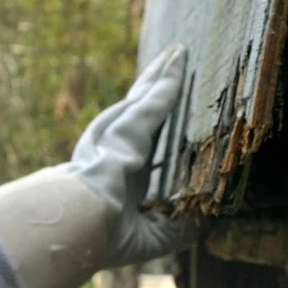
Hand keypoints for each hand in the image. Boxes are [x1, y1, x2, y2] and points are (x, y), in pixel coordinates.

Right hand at [64, 44, 188, 266]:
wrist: (79, 222)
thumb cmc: (104, 234)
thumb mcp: (154, 234)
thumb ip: (182, 226)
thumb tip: (208, 215)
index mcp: (119, 174)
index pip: (142, 144)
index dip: (155, 128)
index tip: (171, 115)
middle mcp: (116, 147)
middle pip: (142, 110)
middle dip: (156, 88)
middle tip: (172, 66)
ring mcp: (119, 132)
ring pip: (148, 96)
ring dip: (163, 74)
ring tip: (178, 53)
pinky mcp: (129, 123)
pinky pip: (158, 98)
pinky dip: (171, 78)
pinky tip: (181, 57)